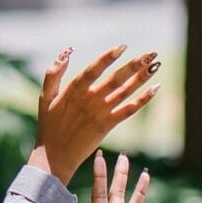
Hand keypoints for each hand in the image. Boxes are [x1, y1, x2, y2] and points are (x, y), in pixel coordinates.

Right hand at [31, 46, 160, 181]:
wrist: (55, 156)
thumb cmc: (50, 126)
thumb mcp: (45, 97)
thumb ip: (53, 73)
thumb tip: (67, 51)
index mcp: (74, 90)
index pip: (93, 69)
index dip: (108, 57)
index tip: (123, 46)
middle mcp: (90, 100)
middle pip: (116, 79)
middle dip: (134, 65)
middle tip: (151, 54)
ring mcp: (100, 113)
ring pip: (125, 92)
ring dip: (141, 78)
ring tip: (156, 65)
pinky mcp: (107, 125)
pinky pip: (128, 111)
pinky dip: (142, 100)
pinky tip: (155, 89)